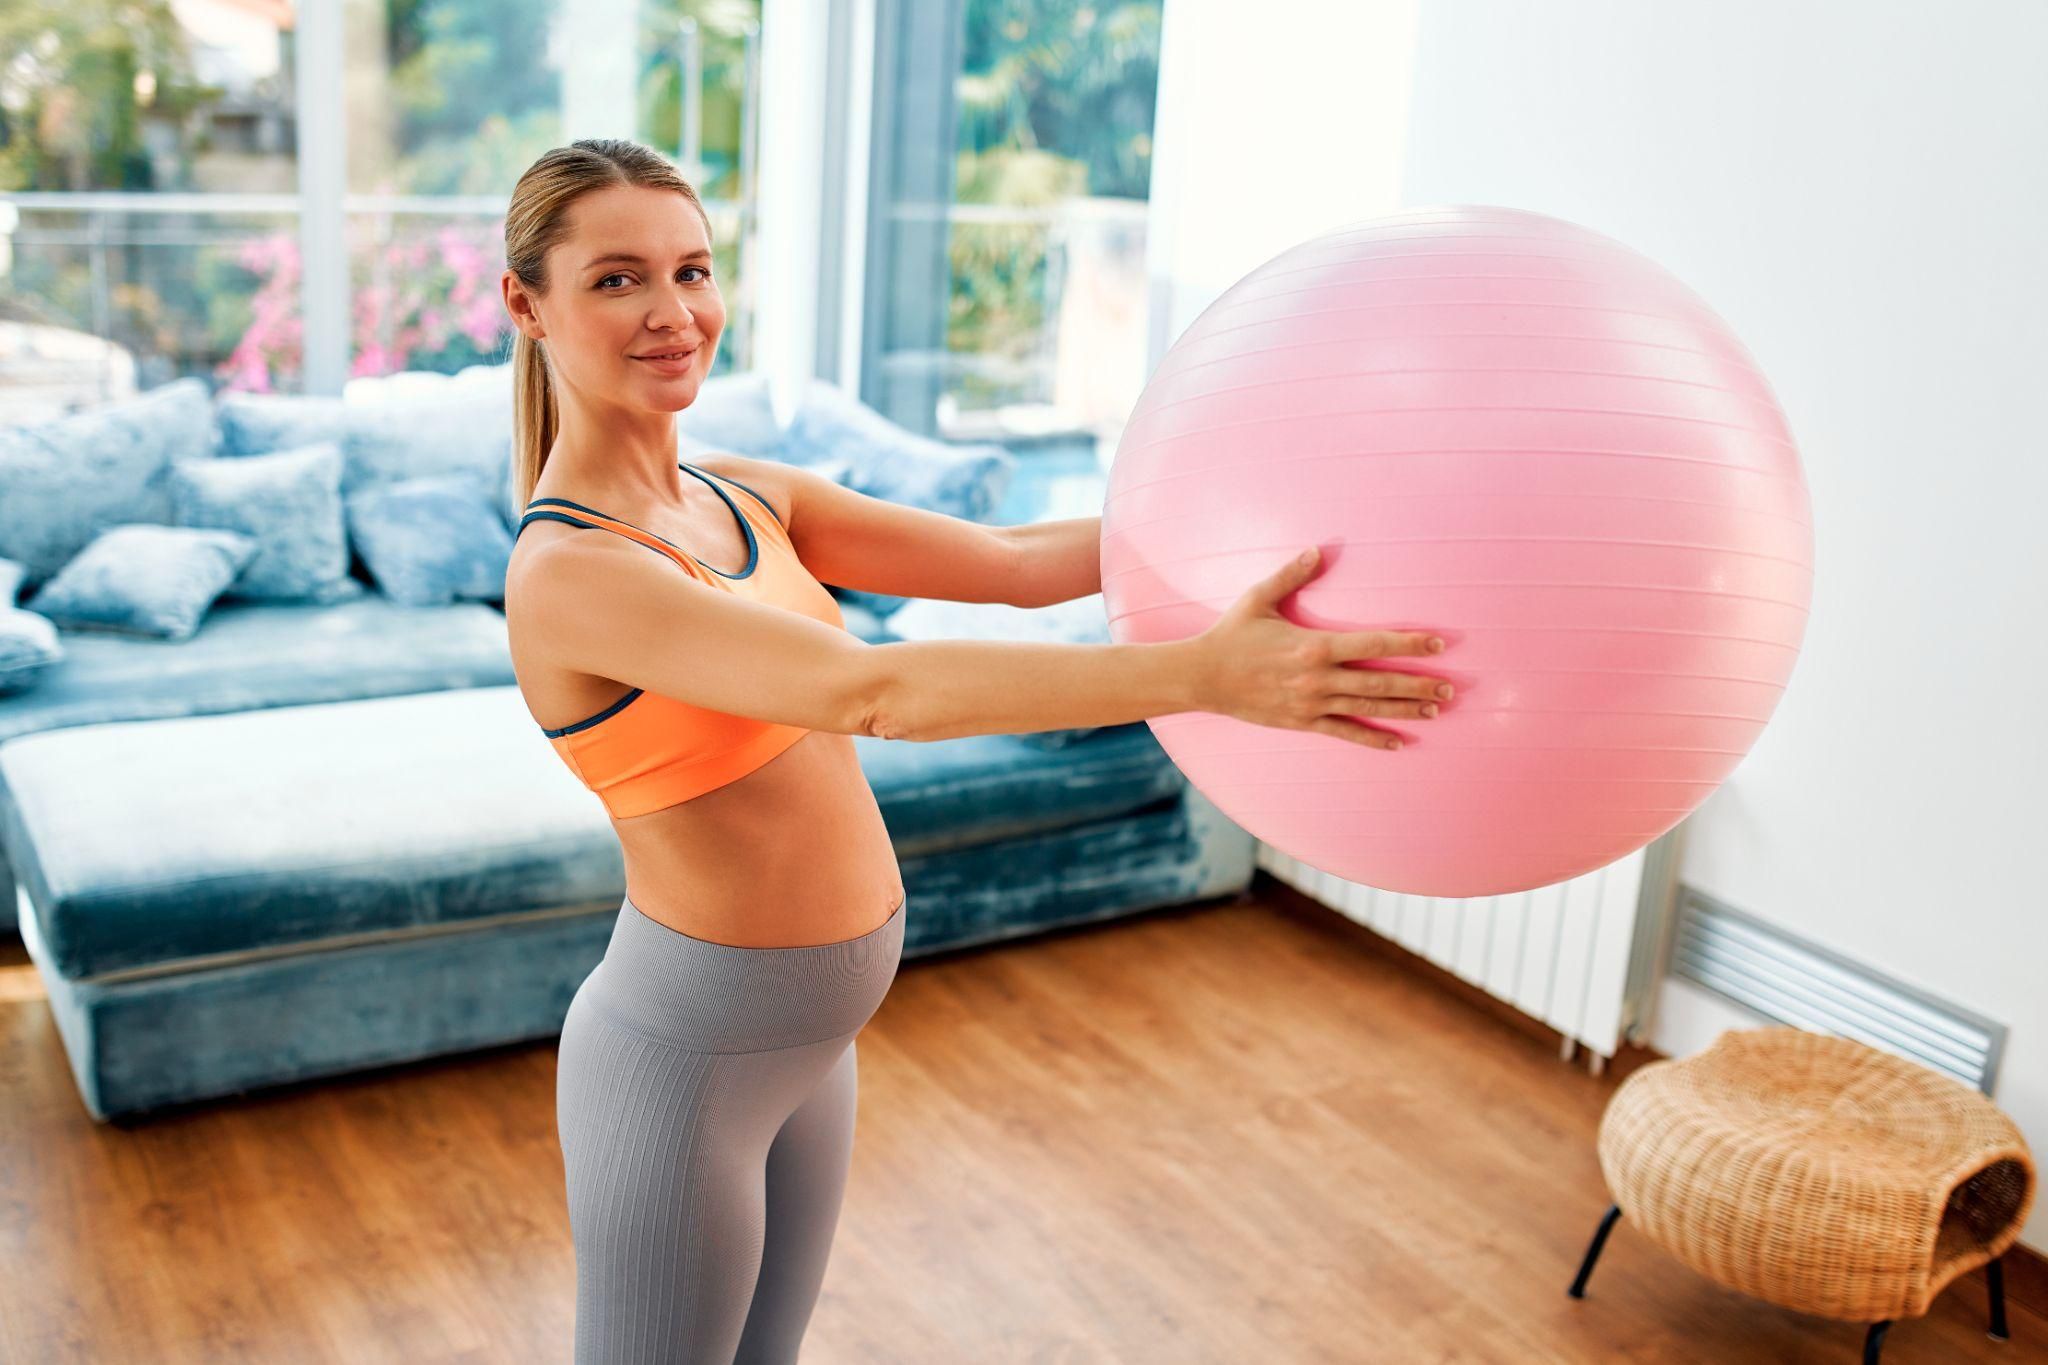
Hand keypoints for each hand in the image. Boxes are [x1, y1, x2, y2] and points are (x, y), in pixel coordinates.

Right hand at [1190, 545, 1452, 750]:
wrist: (1201, 677)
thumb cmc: (1232, 635)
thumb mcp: (1259, 598)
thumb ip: (1292, 574)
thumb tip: (1317, 550)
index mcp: (1314, 645)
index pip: (1373, 642)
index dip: (1409, 643)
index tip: (1437, 644)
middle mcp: (1318, 677)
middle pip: (1379, 681)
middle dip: (1418, 684)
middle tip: (1450, 688)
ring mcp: (1311, 703)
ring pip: (1368, 708)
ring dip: (1404, 710)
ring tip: (1436, 710)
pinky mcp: (1302, 721)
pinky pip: (1344, 733)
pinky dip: (1372, 739)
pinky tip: (1397, 743)